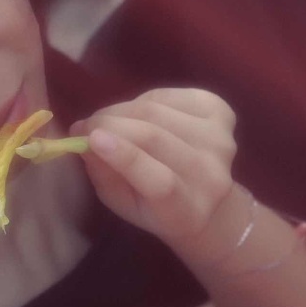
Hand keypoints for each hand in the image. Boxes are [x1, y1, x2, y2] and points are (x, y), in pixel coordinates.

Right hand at [68, 88, 238, 255]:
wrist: (209, 197)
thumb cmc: (156, 206)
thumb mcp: (122, 202)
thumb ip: (104, 176)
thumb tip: (84, 141)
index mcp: (187, 210)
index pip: (160, 181)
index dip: (125, 157)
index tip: (90, 138)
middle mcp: (212, 175)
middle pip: (156, 138)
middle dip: (111, 123)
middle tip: (84, 125)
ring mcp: (220, 140)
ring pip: (158, 111)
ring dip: (122, 110)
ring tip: (107, 121)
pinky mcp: (221, 112)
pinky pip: (169, 96)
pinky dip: (144, 100)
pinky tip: (140, 114)